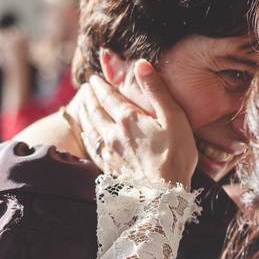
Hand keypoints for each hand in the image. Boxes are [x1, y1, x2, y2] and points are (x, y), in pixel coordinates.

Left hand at [69, 60, 197, 187]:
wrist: (165, 194)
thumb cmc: (177, 155)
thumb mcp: (174, 118)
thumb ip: (157, 90)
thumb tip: (142, 64)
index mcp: (129, 118)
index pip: (107, 96)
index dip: (100, 84)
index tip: (94, 77)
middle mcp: (113, 132)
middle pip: (94, 109)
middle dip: (89, 96)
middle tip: (86, 87)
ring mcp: (110, 151)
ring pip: (90, 126)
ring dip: (84, 112)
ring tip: (82, 104)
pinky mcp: (110, 166)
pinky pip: (92, 147)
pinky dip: (86, 135)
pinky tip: (85, 134)